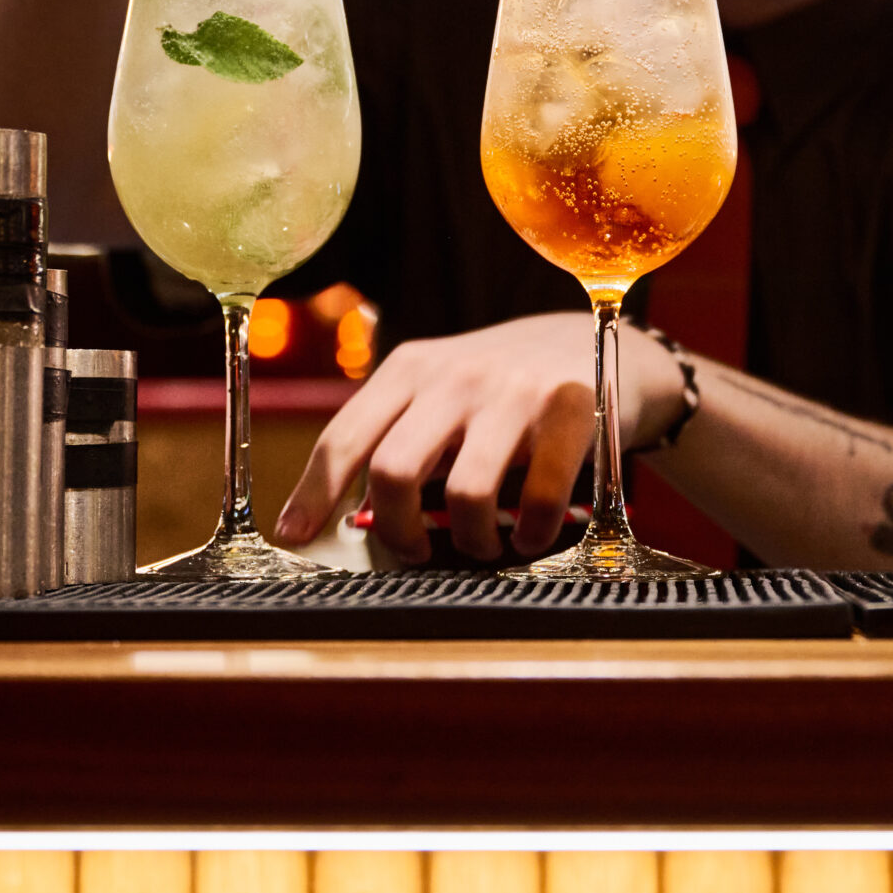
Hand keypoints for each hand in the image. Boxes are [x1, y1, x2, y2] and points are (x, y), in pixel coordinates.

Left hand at [274, 313, 684, 563]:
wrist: (599, 343)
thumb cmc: (504, 386)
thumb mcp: (443, 389)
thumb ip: (400, 435)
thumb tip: (349, 515)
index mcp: (410, 367)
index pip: (344, 436)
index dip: (313, 494)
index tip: (293, 536)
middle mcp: (455, 375)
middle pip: (393, 470)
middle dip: (397, 530)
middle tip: (415, 549)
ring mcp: (513, 392)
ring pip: (465, 494)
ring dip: (470, 539)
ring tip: (482, 543)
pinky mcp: (571, 411)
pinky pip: (537, 500)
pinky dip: (530, 534)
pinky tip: (530, 534)